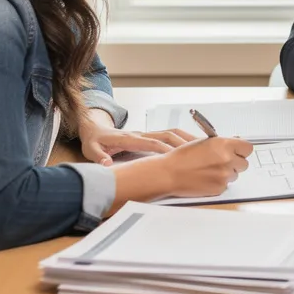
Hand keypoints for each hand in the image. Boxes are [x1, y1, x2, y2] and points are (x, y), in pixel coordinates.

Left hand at [78, 109, 196, 165]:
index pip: (150, 143)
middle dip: (182, 143)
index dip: (164, 150)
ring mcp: (145, 134)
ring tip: (202, 147)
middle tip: (199, 153)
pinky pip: (168, 136)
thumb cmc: (94, 140)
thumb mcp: (91, 149)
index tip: (177, 157)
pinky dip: (182, 139)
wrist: (94, 128)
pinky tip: (192, 146)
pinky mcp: (148, 136)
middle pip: (166, 136)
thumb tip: (108, 165)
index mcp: (128, 138)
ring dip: (185, 139)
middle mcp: (140, 134)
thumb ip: (99, 157)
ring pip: (170, 133)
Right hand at [157, 137, 253, 197]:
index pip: (248, 148)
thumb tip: (236, 144)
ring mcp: (224, 175)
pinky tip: (206, 178)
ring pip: (235, 175)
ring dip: (227, 173)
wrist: (169, 173)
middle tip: (222, 162)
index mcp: (224, 145)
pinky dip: (219, 182)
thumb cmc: (183, 157)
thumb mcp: (205, 142)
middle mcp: (227, 159)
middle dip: (235, 162)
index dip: (242, 150)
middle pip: (244, 163)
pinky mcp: (220, 188)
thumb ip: (223, 144)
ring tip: (210, 170)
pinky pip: (226, 185)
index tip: (238, 152)